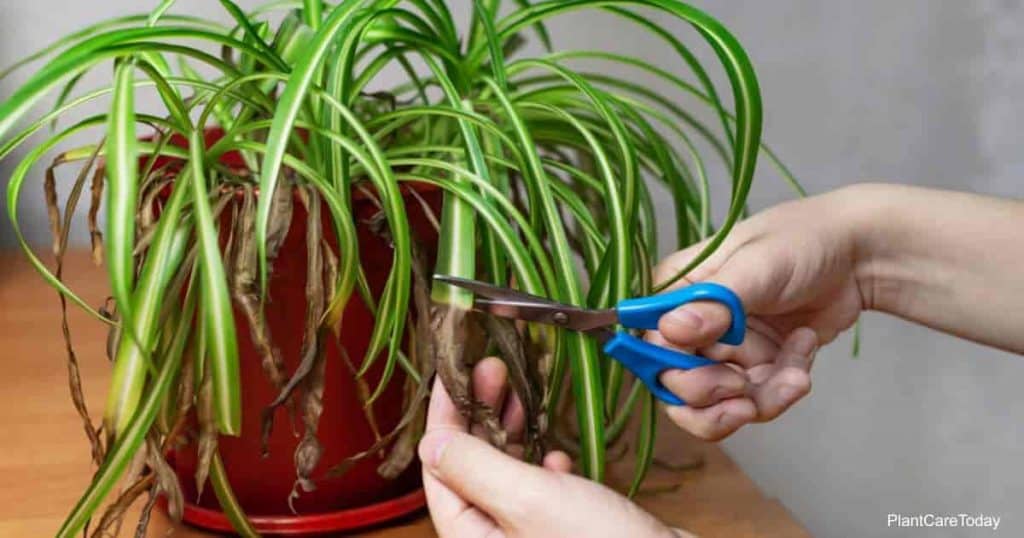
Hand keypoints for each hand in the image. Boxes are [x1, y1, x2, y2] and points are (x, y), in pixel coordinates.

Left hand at [419, 357, 684, 537]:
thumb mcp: (528, 500)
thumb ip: (474, 468)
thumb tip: (431, 443)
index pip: (440, 469)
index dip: (444, 417)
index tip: (453, 373)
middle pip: (471, 466)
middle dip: (480, 414)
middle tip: (493, 368)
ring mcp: (530, 536)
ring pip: (505, 473)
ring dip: (511, 431)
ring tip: (521, 393)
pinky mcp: (564, 533)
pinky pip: (540, 491)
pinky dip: (544, 464)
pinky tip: (558, 454)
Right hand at [652, 188, 867, 439]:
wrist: (859, 256)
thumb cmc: (800, 242)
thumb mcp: (756, 268)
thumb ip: (715, 304)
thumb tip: (669, 330)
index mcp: (677, 291)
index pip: (651, 344)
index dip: (672, 369)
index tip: (713, 369)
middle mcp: (692, 325)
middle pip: (676, 385)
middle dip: (712, 396)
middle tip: (744, 389)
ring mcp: (724, 351)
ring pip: (716, 405)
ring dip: (757, 401)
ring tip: (794, 382)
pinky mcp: (755, 368)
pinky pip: (756, 401)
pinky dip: (784, 388)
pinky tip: (806, 351)